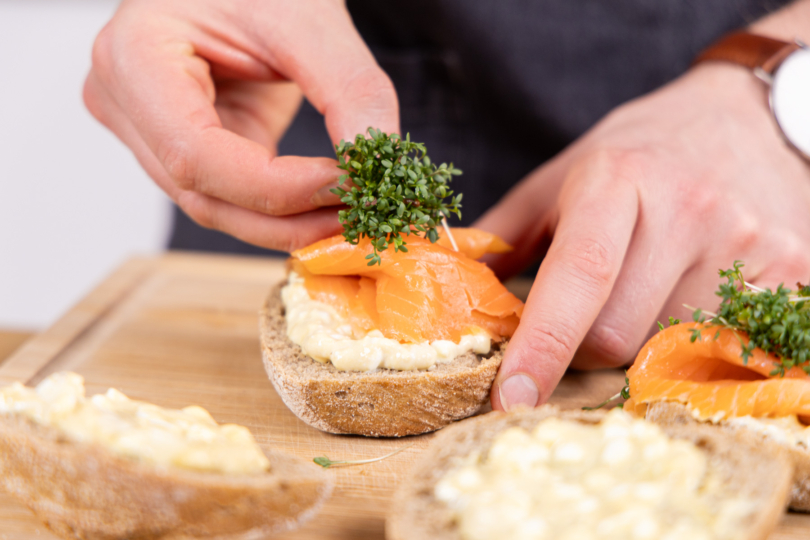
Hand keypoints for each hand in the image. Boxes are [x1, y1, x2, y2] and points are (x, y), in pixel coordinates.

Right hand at [84, 0, 398, 250]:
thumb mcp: (310, 17)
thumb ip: (350, 89)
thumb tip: (377, 161)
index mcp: (134, 56)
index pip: (196, 154)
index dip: (276, 187)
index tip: (347, 185)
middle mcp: (125, 102)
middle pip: (203, 195)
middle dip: (289, 217)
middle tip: (361, 216)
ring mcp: (148, 131)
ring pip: (217, 207)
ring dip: (289, 222)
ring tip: (351, 211)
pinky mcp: (185, 146)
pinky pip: (232, 196)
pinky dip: (284, 207)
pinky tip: (329, 202)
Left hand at [479, 63, 809, 409]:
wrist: (743, 118)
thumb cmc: (636, 153)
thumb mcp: (559, 176)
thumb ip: (500, 234)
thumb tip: (448, 286)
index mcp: (616, 180)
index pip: (578, 275)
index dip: (541, 345)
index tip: (508, 399)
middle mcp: (688, 209)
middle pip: (616, 335)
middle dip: (584, 344)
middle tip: (591, 307)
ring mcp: (747, 241)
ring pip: (667, 348)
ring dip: (643, 336)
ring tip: (651, 282)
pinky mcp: (793, 267)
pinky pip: (727, 343)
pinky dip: (696, 338)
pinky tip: (692, 292)